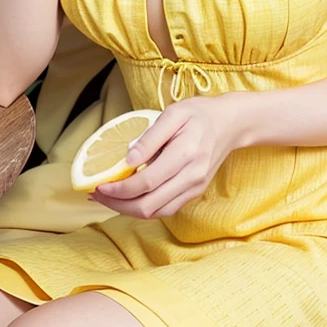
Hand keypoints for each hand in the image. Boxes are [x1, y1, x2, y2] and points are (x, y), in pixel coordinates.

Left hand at [90, 97, 237, 218]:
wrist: (230, 124)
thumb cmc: (199, 114)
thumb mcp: (173, 113)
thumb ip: (150, 137)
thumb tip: (127, 159)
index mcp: (186, 155)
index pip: (146, 182)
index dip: (119, 189)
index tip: (99, 185)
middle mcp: (192, 177)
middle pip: (149, 205)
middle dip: (118, 205)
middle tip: (96, 195)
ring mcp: (194, 188)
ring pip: (156, 212)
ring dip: (128, 210)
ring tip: (107, 199)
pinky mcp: (194, 193)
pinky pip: (166, 209)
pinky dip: (144, 208)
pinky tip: (128, 199)